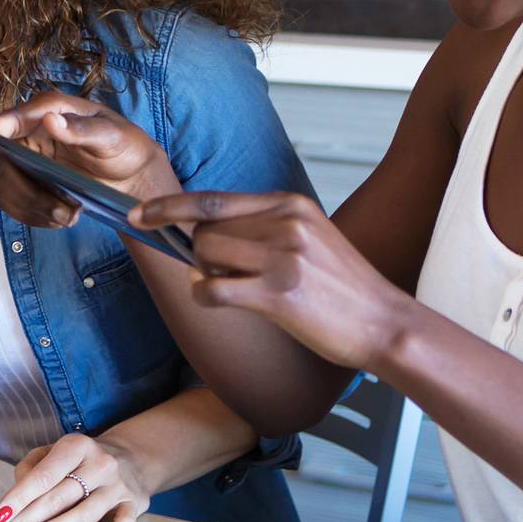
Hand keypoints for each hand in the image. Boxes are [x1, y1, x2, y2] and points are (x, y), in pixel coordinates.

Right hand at [0, 92, 177, 227]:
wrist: (131, 174)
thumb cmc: (124, 146)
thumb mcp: (112, 136)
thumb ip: (82, 129)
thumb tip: (52, 120)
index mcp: (48, 110)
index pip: (10, 119)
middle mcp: (30, 131)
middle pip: (1, 161)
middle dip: (25, 191)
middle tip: (60, 211)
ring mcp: (25, 158)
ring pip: (2, 185)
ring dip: (30, 207)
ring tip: (67, 216)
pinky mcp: (26, 182)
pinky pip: (10, 202)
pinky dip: (32, 216)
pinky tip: (59, 218)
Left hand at [0, 433, 149, 521]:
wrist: (132, 456)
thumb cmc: (82, 459)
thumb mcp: (55, 450)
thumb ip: (32, 467)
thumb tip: (16, 494)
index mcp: (76, 446)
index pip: (43, 475)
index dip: (19, 496)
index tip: (0, 515)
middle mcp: (100, 464)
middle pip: (59, 497)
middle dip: (28, 519)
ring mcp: (118, 485)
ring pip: (85, 514)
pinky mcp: (135, 504)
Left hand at [133, 190, 408, 370]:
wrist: (383, 322)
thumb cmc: (341, 287)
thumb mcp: (308, 237)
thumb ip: (260, 228)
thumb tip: (202, 236)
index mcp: (290, 204)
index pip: (213, 199)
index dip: (170, 207)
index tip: (139, 214)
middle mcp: (285, 223)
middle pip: (205, 230)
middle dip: (201, 254)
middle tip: (227, 275)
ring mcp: (282, 257)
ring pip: (204, 256)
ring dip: (205, 275)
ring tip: (236, 288)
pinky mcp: (277, 294)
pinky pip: (212, 289)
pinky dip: (205, 296)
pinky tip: (223, 301)